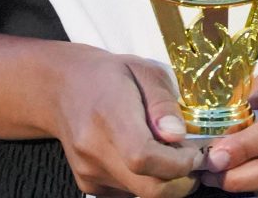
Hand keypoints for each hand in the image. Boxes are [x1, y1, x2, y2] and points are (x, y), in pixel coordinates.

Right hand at [53, 52, 201, 197]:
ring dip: (165, 181)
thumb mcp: (145, 71)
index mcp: (109, 115)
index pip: (143, 157)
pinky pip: (129, 194)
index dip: (177, 163)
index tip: (193, 153)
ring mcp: (89, 171)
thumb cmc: (108, 76)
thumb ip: (164, 103)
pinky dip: (146, 183)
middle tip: (190, 159)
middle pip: (148, 188)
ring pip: (141, 194)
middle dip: (181, 181)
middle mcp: (94, 149)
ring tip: (167, 154)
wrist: (63, 88)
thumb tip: (177, 136)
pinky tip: (145, 159)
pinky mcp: (89, 184)